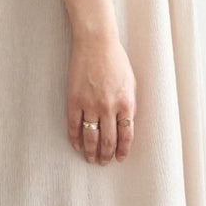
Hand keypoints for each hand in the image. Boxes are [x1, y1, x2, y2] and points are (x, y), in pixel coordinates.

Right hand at [67, 32, 135, 163]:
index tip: (120, 158)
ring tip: (91, 159)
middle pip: (108, 140)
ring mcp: (90, 104)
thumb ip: (129, 104)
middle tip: (104, 162)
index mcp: (126, 103)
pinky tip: (76, 145)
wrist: (96, 43)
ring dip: (91, 151)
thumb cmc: (116, 60)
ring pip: (91, 137)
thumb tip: (126, 124)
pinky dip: (75, 138)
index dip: (123, 150)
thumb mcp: (131, 83)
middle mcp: (109, 107)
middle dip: (107, 155)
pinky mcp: (74, 100)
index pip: (126, 135)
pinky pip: (74, 125)